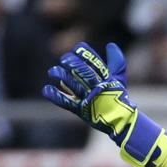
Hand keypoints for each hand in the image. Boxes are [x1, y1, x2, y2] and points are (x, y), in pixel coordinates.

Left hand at [42, 42, 166, 166]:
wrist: (120, 121)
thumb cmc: (118, 97)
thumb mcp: (119, 78)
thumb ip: (116, 61)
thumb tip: (111, 45)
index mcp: (107, 79)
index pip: (95, 63)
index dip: (85, 54)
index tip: (77, 48)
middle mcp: (97, 88)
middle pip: (83, 72)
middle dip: (72, 63)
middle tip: (64, 59)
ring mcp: (88, 100)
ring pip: (73, 85)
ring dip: (61, 76)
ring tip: (52, 71)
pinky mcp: (80, 110)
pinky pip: (66, 102)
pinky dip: (55, 96)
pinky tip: (46, 89)